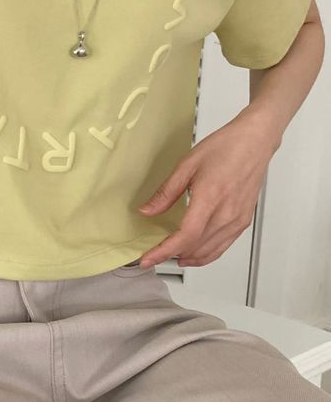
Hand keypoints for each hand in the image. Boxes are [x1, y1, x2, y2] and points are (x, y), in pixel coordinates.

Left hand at [135, 114, 279, 268]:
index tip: (149, 259)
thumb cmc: (226, 147)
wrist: (254, 142)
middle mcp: (226, 213)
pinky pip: (222, 247)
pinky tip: (193, 254)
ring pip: (209, 252)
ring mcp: (237, 220)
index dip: (164, 251)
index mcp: (210, 197)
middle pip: (195, 247)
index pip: (185, 236)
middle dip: (171, 256)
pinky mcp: (243, 221)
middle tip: (153, 256)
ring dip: (187, 258)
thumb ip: (166, 193)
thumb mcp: (187, 165)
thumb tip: (147, 210)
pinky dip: (205, 255)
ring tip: (169, 257)